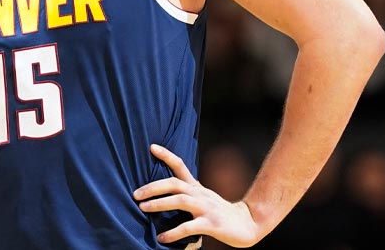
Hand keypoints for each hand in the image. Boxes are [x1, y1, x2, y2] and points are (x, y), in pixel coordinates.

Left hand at [133, 144, 262, 247]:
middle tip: (135, 194)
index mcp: (196, 187)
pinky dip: (173, 232)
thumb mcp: (202, 197)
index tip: (151, 147)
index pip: (180, 166)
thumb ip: (186, 192)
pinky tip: (161, 237)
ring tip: (143, 208)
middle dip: (153, 187)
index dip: (166, 156)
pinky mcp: (211, 224)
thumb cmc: (219, 212)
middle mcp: (200, 194)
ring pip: (180, 200)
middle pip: (174, 183)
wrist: (248, 224)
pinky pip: (189, 227)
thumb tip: (162, 191)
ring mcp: (206, 208)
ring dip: (159, 204)